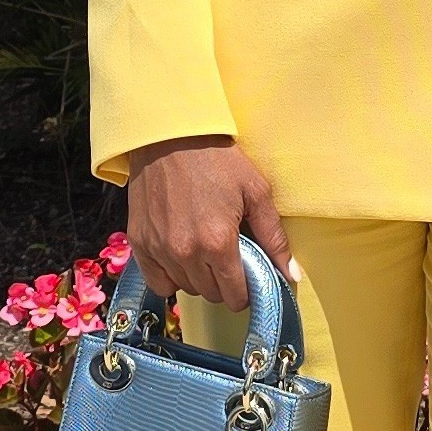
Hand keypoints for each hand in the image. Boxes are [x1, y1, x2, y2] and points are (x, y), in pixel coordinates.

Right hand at [123, 137, 297, 311]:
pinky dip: (170, 277)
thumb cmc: (217, 159)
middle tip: (228, 258)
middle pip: (212, 294)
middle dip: (225, 284)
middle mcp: (185, 252)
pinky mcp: (139, 242)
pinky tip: (180, 259)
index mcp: (218, 243)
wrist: (170, 134)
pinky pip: (157, 282)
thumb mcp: (256, 191)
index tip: (247, 275)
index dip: (246, 290)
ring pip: (186, 288)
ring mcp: (159, 249)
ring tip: (205, 253)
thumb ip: (275, 238)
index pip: (235, 295)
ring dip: (199, 279)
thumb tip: (292, 275)